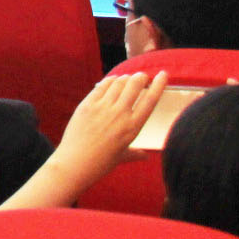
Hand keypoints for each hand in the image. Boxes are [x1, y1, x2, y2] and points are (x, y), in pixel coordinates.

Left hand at [52, 70, 172, 176]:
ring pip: (118, 82)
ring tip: (128, 79)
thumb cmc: (100, 163)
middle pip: (135, 85)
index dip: (159, 85)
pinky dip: (109, 80)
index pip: (150, 100)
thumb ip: (135, 154)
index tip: (163, 75)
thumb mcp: (121, 157)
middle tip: (143, 77)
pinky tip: (112, 80)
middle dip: (141, 77)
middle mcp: (119, 114)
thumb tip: (145, 156)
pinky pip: (101, 86)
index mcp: (132, 127)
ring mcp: (102, 107)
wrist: (75, 163)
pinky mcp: (87, 104)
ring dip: (126, 78)